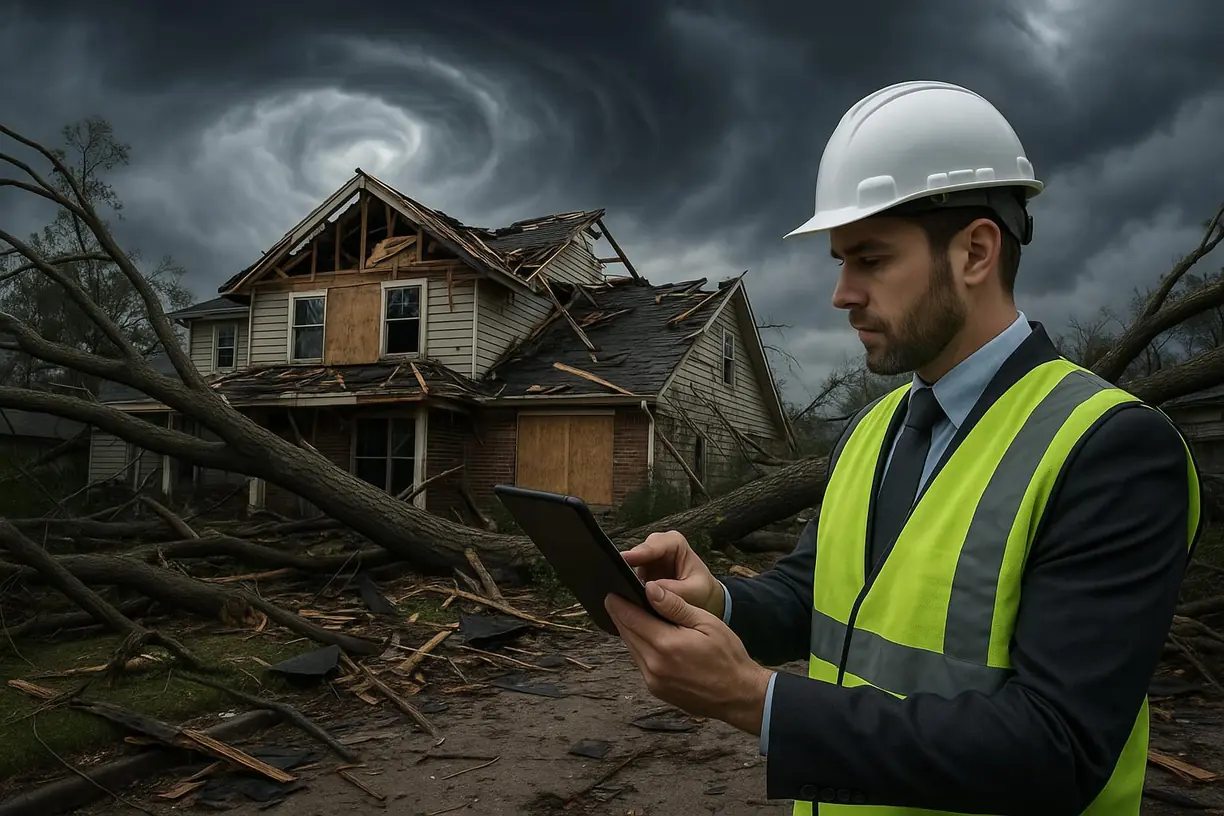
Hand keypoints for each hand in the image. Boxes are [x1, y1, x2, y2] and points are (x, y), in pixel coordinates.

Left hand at [605, 581, 772, 735]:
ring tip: (631, 616)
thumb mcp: (706, 623)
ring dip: (629, 632)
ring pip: (631, 649)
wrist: (738, 695)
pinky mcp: (656, 690)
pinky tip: (647, 638)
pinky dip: (639, 648)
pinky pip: (640, 663)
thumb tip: (649, 589)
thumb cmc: (727, 656)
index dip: (618, 603)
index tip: (611, 592)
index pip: (630, 618)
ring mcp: (653, 681)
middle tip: (616, 600)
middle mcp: (654, 665)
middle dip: (620, 616)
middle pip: (626, 634)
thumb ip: (674, 606)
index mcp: (666, 645)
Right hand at [621, 530, 723, 616]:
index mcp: (675, 544)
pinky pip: (629, 576)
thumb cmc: (702, 591)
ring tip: (619, 587)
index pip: (656, 544)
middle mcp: (658, 547)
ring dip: (626, 575)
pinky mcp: (641, 573)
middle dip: (629, 563)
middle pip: (638, 552)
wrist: (702, 600)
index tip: (626, 558)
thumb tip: (650, 590)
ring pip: (630, 564)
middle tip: (617, 574)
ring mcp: (647, 560)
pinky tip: (623, 595)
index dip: (641, 552)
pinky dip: (627, 584)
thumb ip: (674, 591)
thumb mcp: (694, 591)